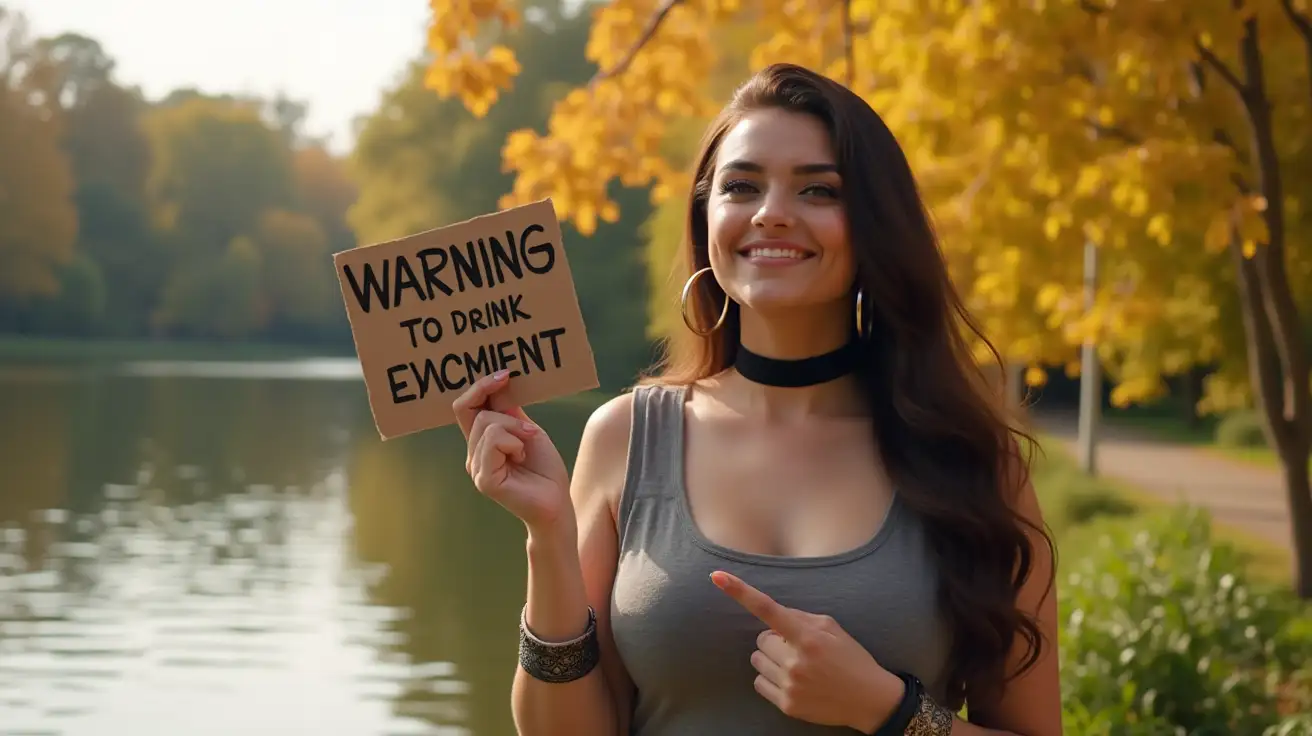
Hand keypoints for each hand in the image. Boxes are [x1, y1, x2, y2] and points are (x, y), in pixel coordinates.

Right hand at [454, 370, 570, 530]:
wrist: (556, 501)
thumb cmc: (544, 468)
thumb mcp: (527, 429)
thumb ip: (509, 410)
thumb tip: (498, 380)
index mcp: (481, 441)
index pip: (465, 407)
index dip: (480, 386)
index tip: (505, 374)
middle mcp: (473, 454)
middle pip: (476, 412)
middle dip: (509, 415)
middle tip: (530, 433)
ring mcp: (475, 467)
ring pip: (487, 424)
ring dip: (516, 430)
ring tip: (526, 449)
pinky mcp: (484, 479)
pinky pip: (494, 442)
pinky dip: (514, 443)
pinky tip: (522, 457)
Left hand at [711, 571, 905, 732]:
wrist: (869, 699)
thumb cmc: (850, 657)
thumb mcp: (831, 627)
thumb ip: (799, 618)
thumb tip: (771, 615)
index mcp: (808, 636)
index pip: (767, 608)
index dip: (740, 591)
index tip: (717, 576)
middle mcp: (796, 661)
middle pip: (760, 639)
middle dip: (774, 640)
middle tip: (798, 648)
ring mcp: (790, 685)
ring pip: (757, 661)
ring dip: (771, 659)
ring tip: (797, 665)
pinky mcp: (787, 705)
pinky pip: (759, 682)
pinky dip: (770, 679)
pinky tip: (793, 681)